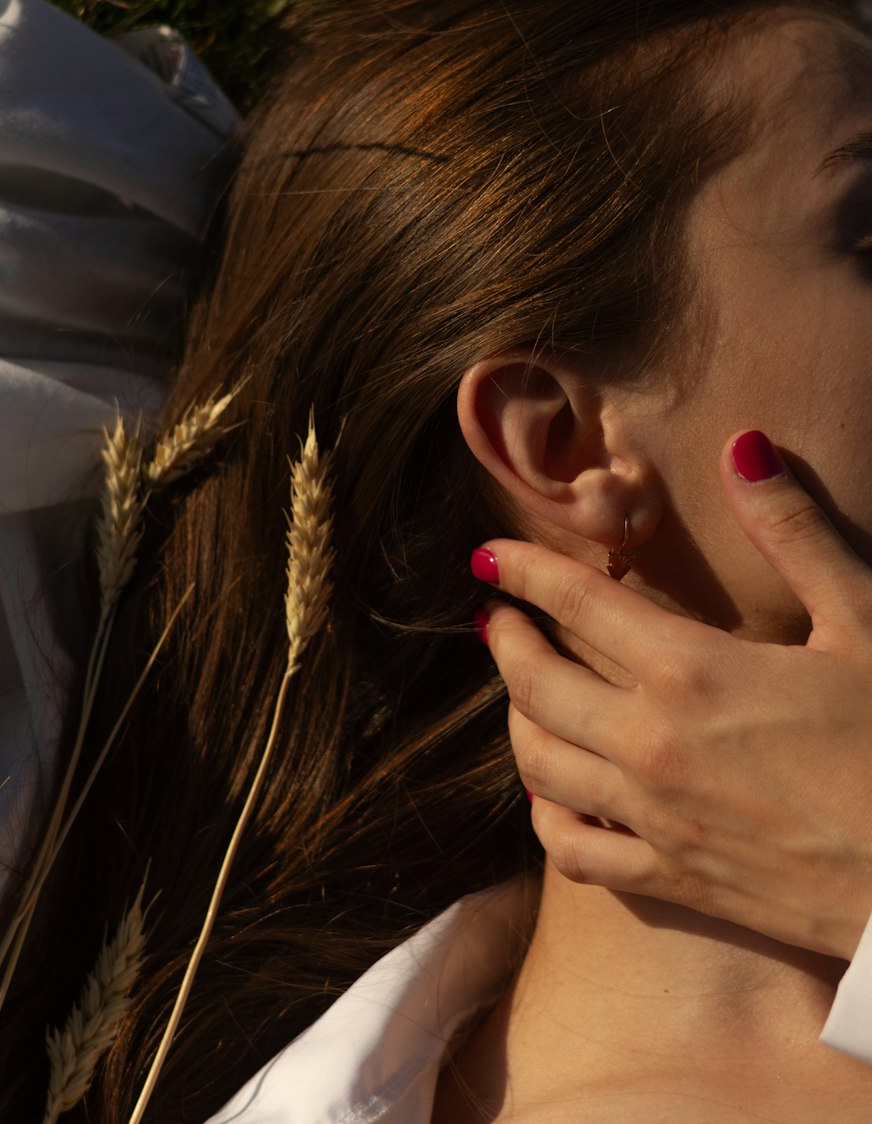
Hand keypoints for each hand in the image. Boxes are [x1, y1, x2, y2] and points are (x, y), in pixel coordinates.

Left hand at [476, 429, 871, 960]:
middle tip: (495, 615)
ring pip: (538, 762)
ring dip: (515, 717)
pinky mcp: (672, 878)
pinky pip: (573, 850)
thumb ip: (794, 533)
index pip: (576, 601)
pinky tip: (551, 793)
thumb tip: (744, 446)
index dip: (523, 569)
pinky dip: (545, 815)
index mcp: (693, 670)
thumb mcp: (865, 622)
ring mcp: (654, 817)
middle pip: (535, 681)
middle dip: (504, 638)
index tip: (488, 554)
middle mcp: (652, 743)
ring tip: (518, 690)